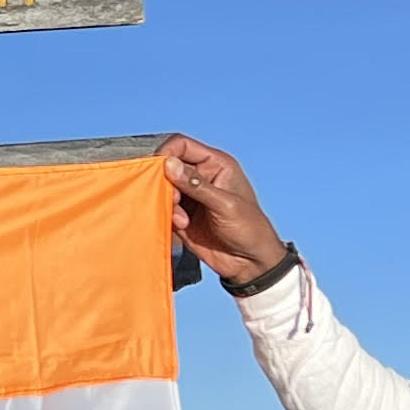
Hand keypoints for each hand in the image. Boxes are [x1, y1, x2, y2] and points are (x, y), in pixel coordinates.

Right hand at [161, 136, 291, 285]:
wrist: (250, 263)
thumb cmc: (250, 229)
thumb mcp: (225, 204)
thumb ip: (195, 185)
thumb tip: (168, 164)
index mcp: (216, 164)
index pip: (182, 145)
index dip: (167, 152)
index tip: (159, 169)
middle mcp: (200, 176)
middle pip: (168, 166)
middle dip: (165, 183)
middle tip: (174, 200)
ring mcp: (190, 196)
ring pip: (163, 188)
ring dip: (167, 202)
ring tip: (182, 219)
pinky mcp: (182, 214)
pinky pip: (163, 207)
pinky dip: (168, 215)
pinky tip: (183, 225)